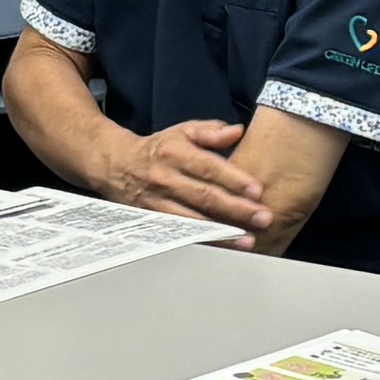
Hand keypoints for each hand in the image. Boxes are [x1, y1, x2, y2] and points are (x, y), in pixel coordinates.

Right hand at [105, 116, 275, 229]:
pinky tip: (220, 248)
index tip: (257, 191)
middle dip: (236, 209)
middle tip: (263, 218)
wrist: (116, 165)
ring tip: (247, 240)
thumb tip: (237, 131)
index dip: (234, 180)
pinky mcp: (152, 221)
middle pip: (205, 197)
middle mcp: (166, 179)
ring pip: (193, 221)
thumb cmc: (158, 149)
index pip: (209, 168)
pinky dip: (201, 243)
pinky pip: (180, 235)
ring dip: (222, 232)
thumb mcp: (182, 132)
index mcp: (175, 153)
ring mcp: (157, 203)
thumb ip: (211, 132)